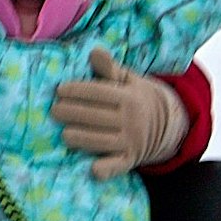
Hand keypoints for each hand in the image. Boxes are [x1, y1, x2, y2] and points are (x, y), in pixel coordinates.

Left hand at [51, 49, 188, 178]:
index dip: (76, 91)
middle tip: (54, 111)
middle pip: (94, 117)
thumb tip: (94, 51)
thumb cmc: (136, 97)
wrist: (167, 124)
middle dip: (70, 113)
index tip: (59, 91)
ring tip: (63, 134)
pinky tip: (92, 169)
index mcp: (130, 97)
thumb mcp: (128, 79)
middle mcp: (131, 120)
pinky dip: (106, 169)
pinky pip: (117, 166)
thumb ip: (109, 68)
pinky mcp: (129, 160)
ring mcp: (131, 141)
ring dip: (78, 138)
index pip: (98, 93)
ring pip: (99, 140)